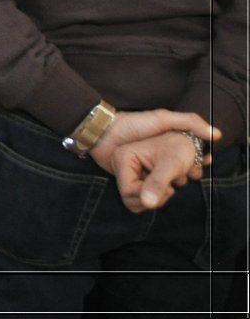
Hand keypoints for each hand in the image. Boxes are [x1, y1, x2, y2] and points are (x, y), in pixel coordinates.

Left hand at [88, 109, 219, 211]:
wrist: (102, 132)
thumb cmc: (132, 123)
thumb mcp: (162, 119)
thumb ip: (188, 121)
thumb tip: (217, 134)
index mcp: (167, 153)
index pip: (189, 168)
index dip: (193, 170)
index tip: (193, 169)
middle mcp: (157, 166)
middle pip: (177, 182)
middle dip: (177, 180)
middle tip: (174, 175)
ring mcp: (144, 177)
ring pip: (163, 194)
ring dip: (163, 192)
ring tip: (161, 182)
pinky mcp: (131, 186)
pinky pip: (145, 200)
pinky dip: (148, 198)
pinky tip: (147, 190)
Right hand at [105, 132, 202, 212]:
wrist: (186, 139)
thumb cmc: (178, 145)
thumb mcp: (171, 164)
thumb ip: (157, 183)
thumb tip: (147, 203)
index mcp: (123, 158)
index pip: (128, 192)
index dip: (149, 194)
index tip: (166, 186)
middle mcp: (123, 165)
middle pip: (133, 198)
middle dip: (156, 195)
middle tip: (169, 184)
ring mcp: (131, 171)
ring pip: (142, 199)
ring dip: (161, 193)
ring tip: (171, 179)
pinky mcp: (140, 177)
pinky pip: (147, 196)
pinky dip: (162, 192)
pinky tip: (169, 180)